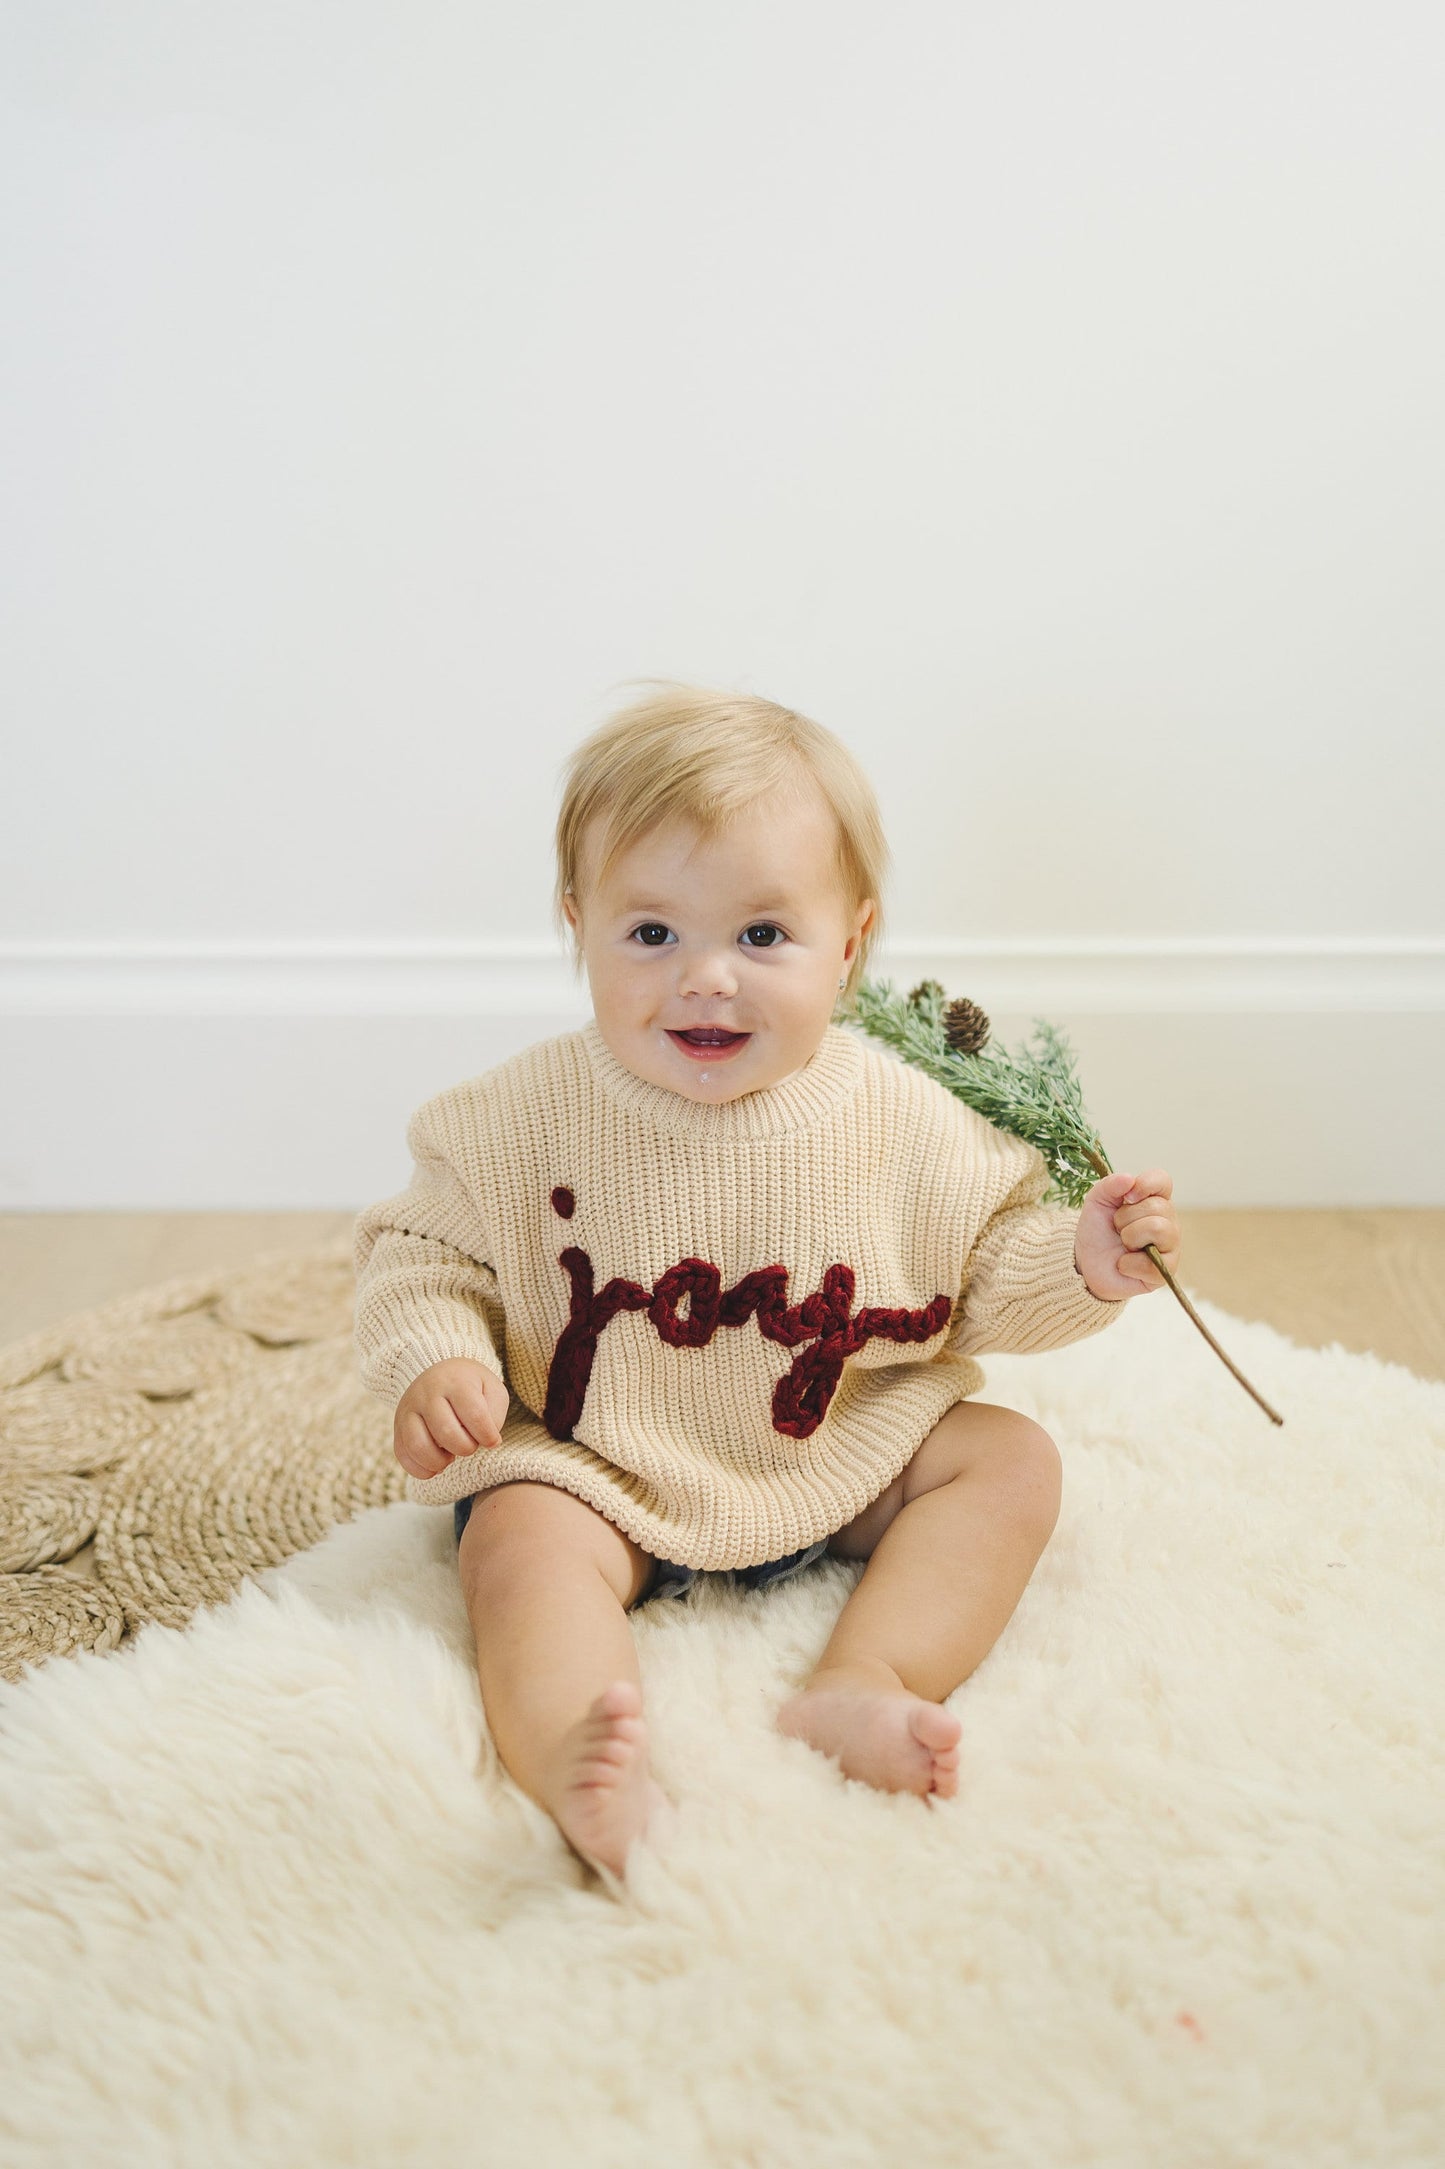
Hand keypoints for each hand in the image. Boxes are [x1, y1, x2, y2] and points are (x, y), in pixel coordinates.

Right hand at [393, 1358, 509, 1480]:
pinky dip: (422, 1469)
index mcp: (456, 1381)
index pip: (474, 1414)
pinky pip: (403, 1455)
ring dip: (440, 1462)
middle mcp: (427, 1393)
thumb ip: (495, 1414)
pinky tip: (437, 1465)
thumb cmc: (472, 1389)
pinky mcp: (397, 1427)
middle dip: (465, 1448)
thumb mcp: (493, 1391)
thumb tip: (487, 1442)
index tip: (492, 1440)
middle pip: (446, 1432)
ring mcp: (408, 1409)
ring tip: (450, 1456)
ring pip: (418, 1446)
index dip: (487, 1435)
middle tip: (470, 1445)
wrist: (441, 1375)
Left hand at [1073, 1168, 1181, 1300]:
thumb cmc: (1098, 1231)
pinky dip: (1127, 1264)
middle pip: (1156, 1206)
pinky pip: (1150, 1262)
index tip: (1126, 1197)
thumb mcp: (1097, 1202)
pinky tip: (1124, 1265)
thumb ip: (1110, 1185)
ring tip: (1123, 1245)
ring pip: (1157, 1228)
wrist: (1087, 1263)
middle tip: (1118, 1229)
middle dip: (1125, 1218)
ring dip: (1129, 1237)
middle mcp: (1168, 1221)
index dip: (1145, 1184)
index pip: (1162, 1181)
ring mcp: (1170, 1247)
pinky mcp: (1165, 1272)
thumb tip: (1129, 1179)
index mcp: (1154, 1200)